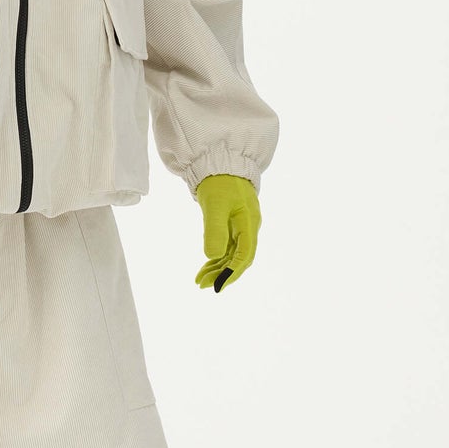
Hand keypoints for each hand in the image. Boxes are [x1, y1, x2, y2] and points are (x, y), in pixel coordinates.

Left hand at [194, 173, 260, 290]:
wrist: (220, 161)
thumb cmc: (219, 181)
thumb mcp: (215, 205)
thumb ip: (215, 230)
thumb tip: (214, 256)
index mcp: (249, 223)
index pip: (244, 256)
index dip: (231, 273)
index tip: (216, 286)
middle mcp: (248, 226)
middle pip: (239, 258)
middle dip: (222, 273)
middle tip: (203, 285)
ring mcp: (241, 225)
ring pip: (232, 253)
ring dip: (217, 267)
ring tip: (199, 279)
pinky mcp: (232, 222)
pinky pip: (227, 245)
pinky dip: (217, 256)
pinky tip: (206, 264)